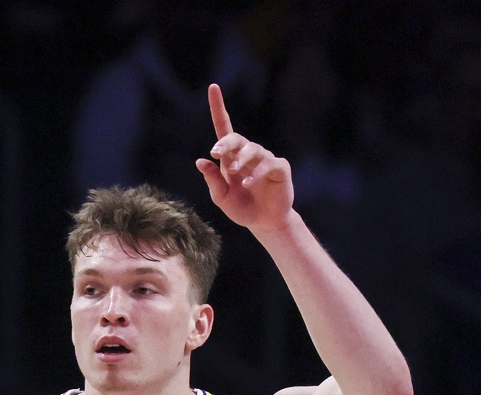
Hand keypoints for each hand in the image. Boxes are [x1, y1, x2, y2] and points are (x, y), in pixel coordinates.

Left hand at [195, 83, 294, 234]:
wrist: (264, 223)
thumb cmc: (241, 208)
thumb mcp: (221, 197)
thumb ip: (212, 180)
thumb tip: (201, 160)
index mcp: (230, 158)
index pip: (224, 127)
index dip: (218, 107)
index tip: (213, 87)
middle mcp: (248, 154)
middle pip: (236, 138)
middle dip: (226, 144)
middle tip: (217, 154)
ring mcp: (265, 159)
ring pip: (252, 150)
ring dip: (241, 161)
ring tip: (235, 175)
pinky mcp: (280, 168)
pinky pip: (268, 164)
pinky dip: (257, 172)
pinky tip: (248, 182)